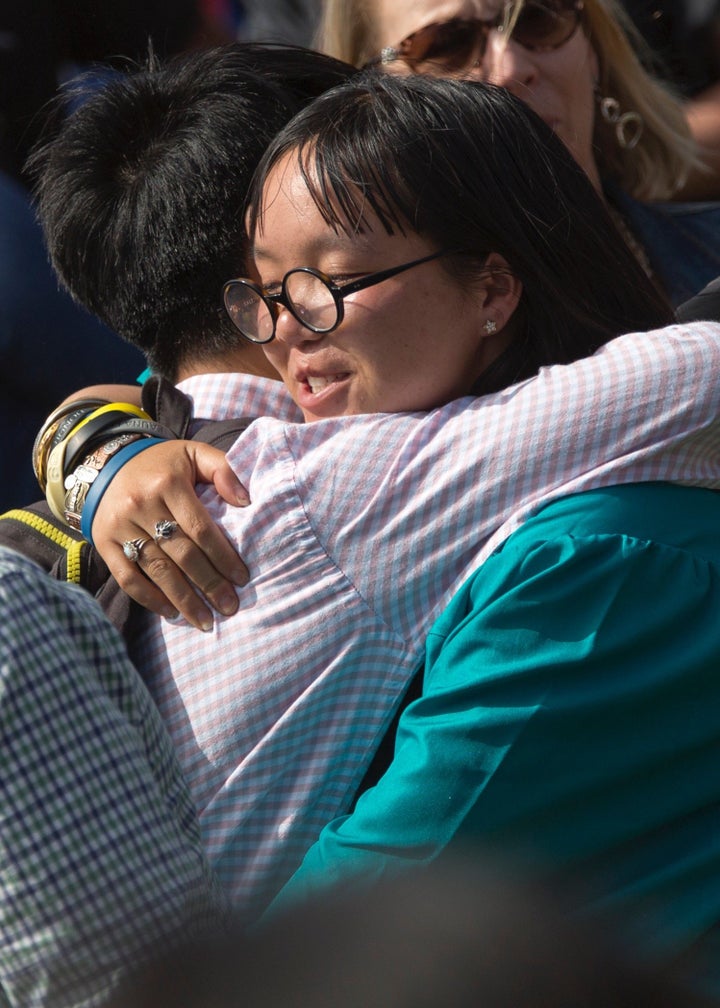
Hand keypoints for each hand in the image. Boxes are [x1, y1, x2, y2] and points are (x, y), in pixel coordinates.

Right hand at [92, 440, 249, 629]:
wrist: (106, 462)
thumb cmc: (161, 463)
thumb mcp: (193, 453)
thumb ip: (223, 469)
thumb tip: (246, 501)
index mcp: (168, 483)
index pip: (201, 529)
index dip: (223, 557)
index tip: (242, 578)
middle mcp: (142, 504)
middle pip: (182, 554)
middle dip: (209, 584)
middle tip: (229, 607)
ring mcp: (120, 525)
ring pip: (156, 570)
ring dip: (183, 599)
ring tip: (205, 621)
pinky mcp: (103, 542)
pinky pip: (127, 577)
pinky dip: (148, 598)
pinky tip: (170, 611)